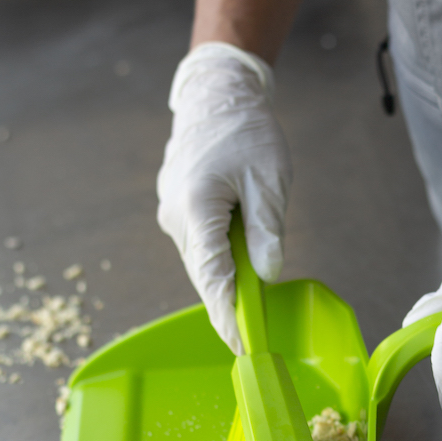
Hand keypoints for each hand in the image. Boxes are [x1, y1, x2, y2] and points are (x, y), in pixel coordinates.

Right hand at [156, 42, 291, 352]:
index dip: (227, 315)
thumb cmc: (246, 130)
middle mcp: (176, 216)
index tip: (240, 345)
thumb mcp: (269, 181)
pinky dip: (217, 259)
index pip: (212, 277)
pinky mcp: (177, 207)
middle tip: (248, 340)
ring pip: (200, 260)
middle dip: (226, 306)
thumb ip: (266, 230)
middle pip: (203, 274)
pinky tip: (237, 270)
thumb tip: (268, 274)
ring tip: (247, 310)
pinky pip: (198, 243)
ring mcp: (172, 212)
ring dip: (222, 281)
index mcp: (197, 209)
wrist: (217, 95)